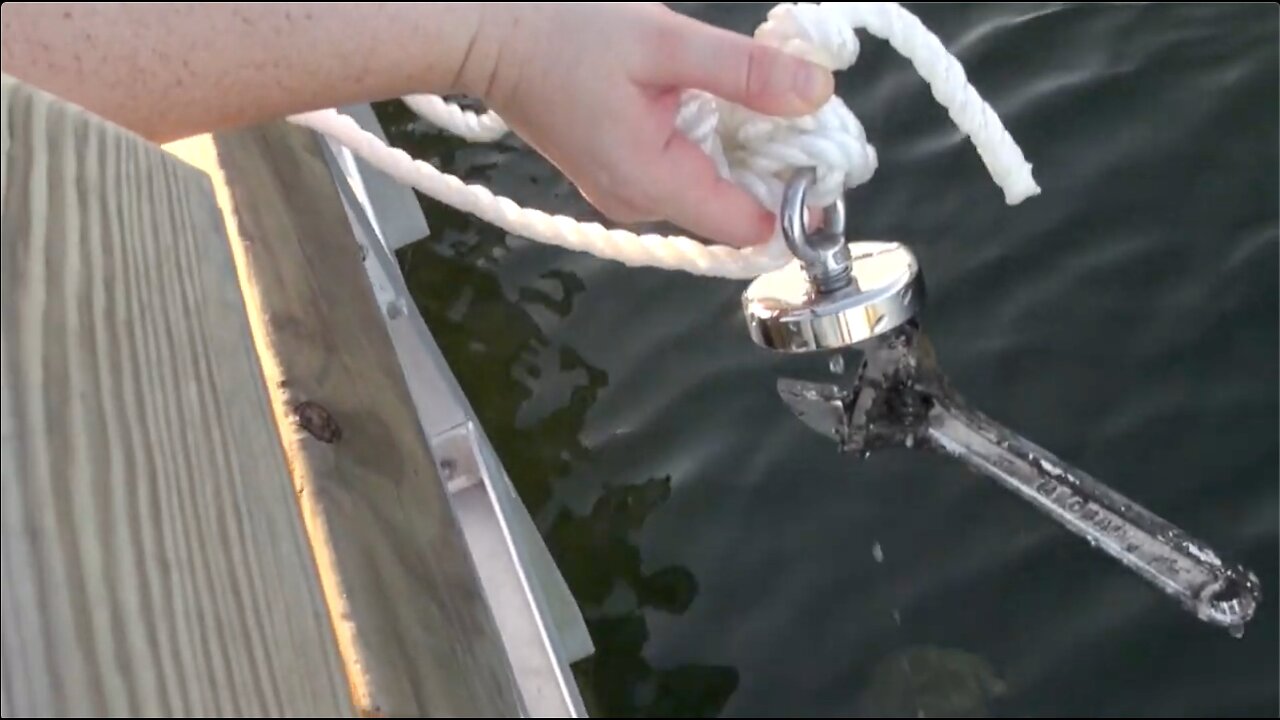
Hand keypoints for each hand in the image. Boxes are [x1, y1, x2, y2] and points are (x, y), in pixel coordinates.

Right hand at [468, 3, 834, 247]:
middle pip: (734, 209)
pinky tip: (712, 98)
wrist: (484, 32)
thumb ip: (743, 73)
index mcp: (653, 182)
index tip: (821, 149)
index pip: (749, 226)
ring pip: (710, 187)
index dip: (795, 196)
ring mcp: (624, 191)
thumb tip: (817, 94)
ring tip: (757, 93)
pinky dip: (709, 141)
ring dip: (741, 148)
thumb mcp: (664, 42)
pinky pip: (682, 171)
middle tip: (795, 103)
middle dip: (772, 165)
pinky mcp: (616, 171)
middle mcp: (639, 202)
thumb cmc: (563, 31)